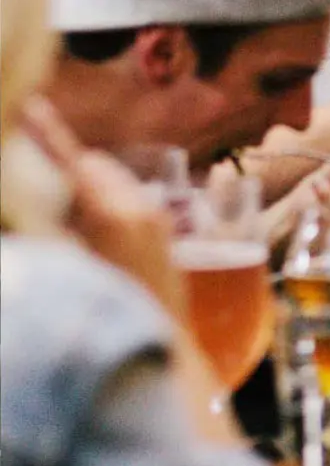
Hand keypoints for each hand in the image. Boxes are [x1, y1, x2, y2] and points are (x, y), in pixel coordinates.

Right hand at [20, 96, 186, 319]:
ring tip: (67, 217)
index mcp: (112, 215)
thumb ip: (46, 230)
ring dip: (90, 190)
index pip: (72, 161)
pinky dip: (109, 206)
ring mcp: (159, 223)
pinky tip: (94, 236)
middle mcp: (141, 210)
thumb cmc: (106, 321)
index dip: (46, 134)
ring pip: (115, 186)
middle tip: (38, 179)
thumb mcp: (67, 271)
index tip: (27, 106)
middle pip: (95, 167)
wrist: (164, 359)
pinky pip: (132, 206)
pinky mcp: (166, 239)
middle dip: (66, 169)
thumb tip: (26, 208)